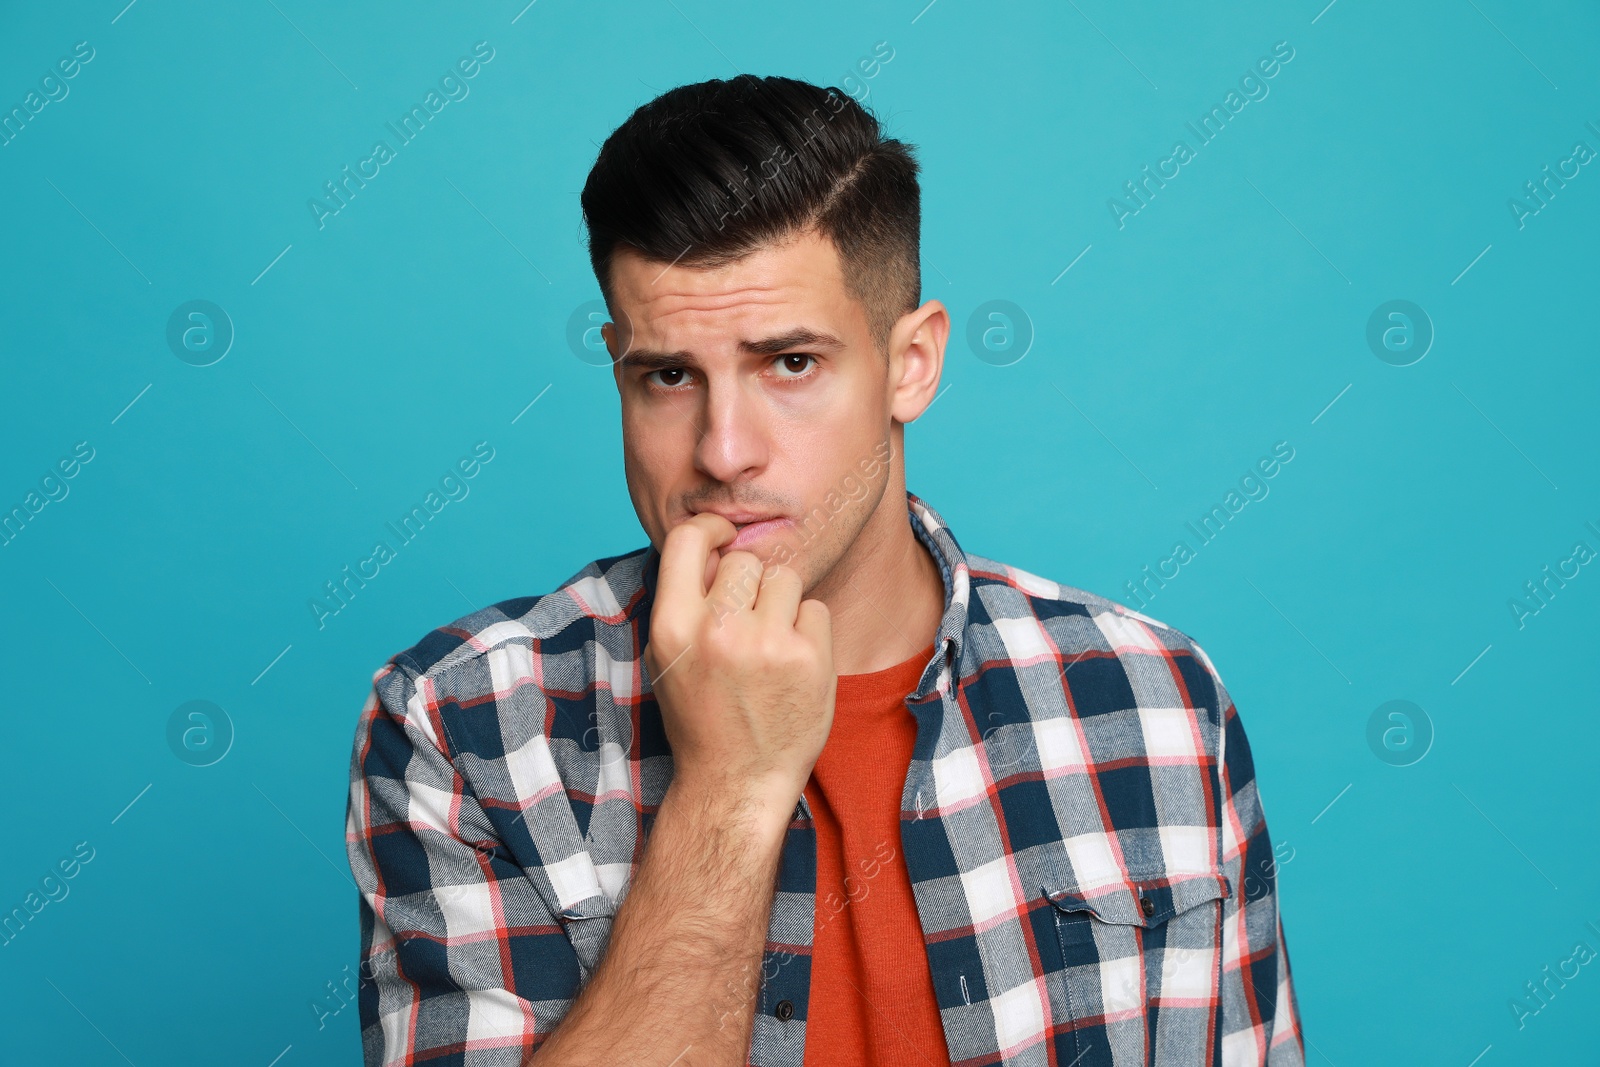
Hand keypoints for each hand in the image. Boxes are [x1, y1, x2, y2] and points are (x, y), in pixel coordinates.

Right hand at [644, 513, 834, 827]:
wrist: (735, 782)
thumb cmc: (702, 715)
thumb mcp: (671, 657)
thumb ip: (686, 600)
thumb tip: (717, 542)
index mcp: (671, 625)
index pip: (688, 538)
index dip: (710, 529)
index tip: (723, 536)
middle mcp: (717, 630)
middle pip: (746, 561)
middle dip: (751, 584)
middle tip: (749, 626)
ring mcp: (766, 644)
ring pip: (786, 579)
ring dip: (783, 604)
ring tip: (770, 647)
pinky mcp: (809, 659)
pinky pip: (817, 609)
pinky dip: (810, 631)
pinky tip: (793, 665)